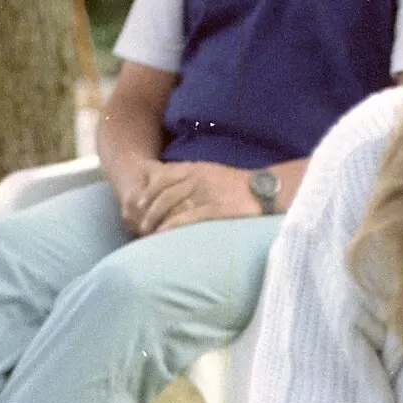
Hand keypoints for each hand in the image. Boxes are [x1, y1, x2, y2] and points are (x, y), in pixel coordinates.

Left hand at [119, 160, 258, 234]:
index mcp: (195, 168)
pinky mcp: (215, 208)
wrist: (264, 190)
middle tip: (139, 225)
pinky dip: (172, 226)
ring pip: (172, 205)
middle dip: (148, 210)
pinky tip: (163, 234)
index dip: (147, 192)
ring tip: (148, 234)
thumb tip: (170, 189)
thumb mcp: (211, 173)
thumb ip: (190, 177)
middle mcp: (197, 178)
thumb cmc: (237, 185)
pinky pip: (188, 217)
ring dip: (156, 220)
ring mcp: (206, 193)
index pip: (162, 177)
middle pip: (163, 193)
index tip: (137, 205)